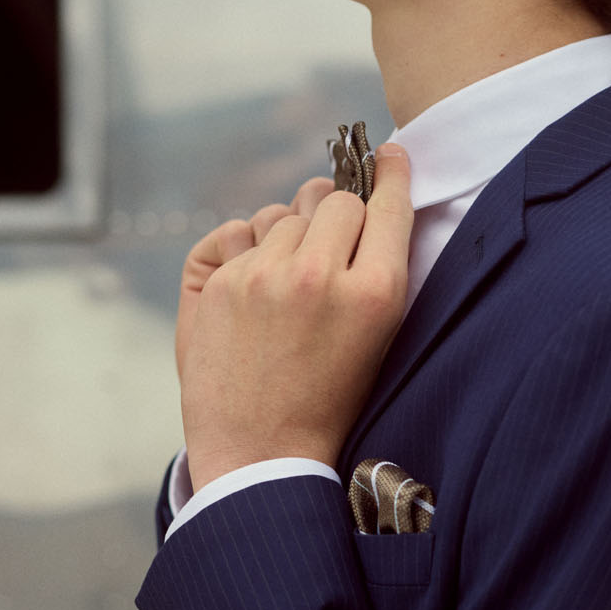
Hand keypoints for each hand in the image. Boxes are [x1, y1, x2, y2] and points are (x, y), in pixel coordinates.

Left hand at [179, 147, 412, 489]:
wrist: (261, 456)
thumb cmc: (328, 403)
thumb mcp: (378, 340)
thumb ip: (379, 272)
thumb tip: (366, 201)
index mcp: (375, 294)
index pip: (388, 206)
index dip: (391, 173)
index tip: (388, 153)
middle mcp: (321, 276)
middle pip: (337, 200)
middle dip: (338, 213)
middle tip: (334, 242)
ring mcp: (264, 277)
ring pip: (286, 212)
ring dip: (292, 232)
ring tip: (292, 280)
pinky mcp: (220, 284)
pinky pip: (240, 230)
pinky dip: (248, 247)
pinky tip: (255, 282)